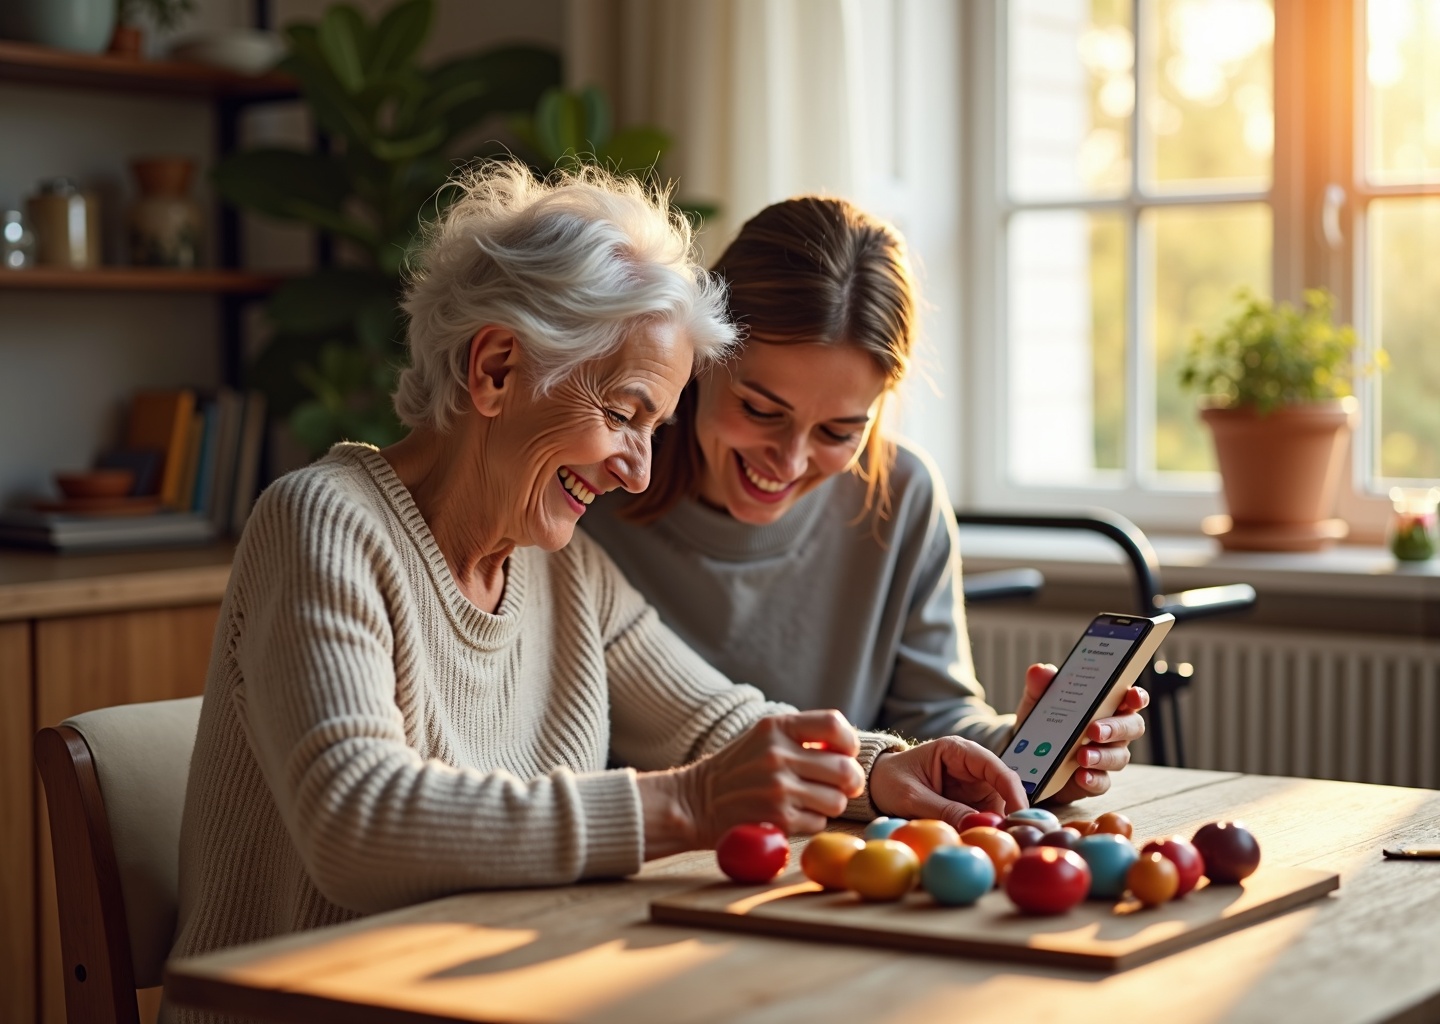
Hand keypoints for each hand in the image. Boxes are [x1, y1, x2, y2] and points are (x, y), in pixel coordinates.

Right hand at [639, 710, 865, 856]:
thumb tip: (848, 752)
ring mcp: (778, 789)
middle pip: (844, 769)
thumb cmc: (736, 769)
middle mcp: (777, 755)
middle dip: (850, 782)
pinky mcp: (778, 819)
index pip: (833, 725)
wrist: (694, 802)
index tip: (847, 754)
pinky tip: (793, 816)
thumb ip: (801, 738)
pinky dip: (812, 822)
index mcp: (775, 727)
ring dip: (830, 804)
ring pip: (836, 800)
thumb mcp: (762, 738)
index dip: (849, 742)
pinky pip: (819, 823)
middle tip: (844, 787)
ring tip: (812, 801)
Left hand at [867, 736, 1027, 829]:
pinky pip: (983, 818)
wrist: (875, 785)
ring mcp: (971, 786)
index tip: (1020, 815)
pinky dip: (984, 831)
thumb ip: (942, 809)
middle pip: (1002, 790)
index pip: (994, 767)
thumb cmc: (890, 781)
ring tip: (992, 845)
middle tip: (1011, 839)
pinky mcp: (968, 803)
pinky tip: (982, 843)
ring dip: (995, 826)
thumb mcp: (911, 796)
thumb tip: (975, 824)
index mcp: (957, 751)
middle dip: (1008, 814)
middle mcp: (970, 767)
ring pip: (996, 807)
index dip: (1012, 791)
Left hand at [1012, 662, 1149, 805]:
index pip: (1130, 698)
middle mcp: (1112, 731)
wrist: (1028, 758)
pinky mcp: (1095, 780)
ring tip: (1082, 756)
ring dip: (1102, 756)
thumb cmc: (1044, 723)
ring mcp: (1106, 756)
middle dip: (1116, 728)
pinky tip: (1081, 776)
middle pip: (1131, 727)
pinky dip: (1093, 779)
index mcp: (1105, 706)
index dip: (1136, 696)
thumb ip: (1040, 686)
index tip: (1132, 695)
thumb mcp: (1037, 702)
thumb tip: (1040, 670)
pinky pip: (1103, 782)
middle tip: (1094, 730)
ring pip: (1119, 756)